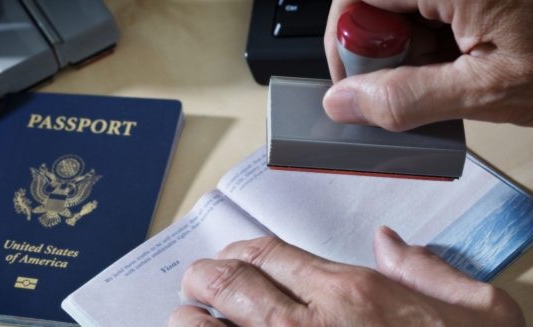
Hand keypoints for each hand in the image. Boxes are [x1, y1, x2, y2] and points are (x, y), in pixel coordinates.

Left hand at [169, 227, 523, 325]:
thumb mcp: (482, 312)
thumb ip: (430, 270)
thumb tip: (390, 241)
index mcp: (353, 296)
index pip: (273, 254)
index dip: (242, 250)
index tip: (231, 255)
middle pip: (232, 285)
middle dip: (204, 277)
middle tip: (195, 280)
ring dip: (190, 322)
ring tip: (183, 318)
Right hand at [322, 0, 532, 130]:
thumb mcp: (488, 90)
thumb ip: (406, 99)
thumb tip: (344, 103)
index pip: (354, 0)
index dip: (346, 43)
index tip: (358, 84)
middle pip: (374, 3)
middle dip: (380, 49)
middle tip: (410, 83)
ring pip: (399, 8)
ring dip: (408, 47)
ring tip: (449, 72)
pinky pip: (425, 9)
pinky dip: (431, 39)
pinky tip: (458, 57)